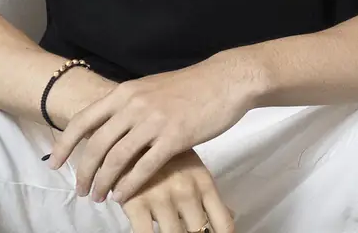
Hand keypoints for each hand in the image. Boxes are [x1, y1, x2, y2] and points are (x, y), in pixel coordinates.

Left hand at [46, 53, 259, 202]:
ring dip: (103, 182)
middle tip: (80, 190)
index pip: (83, 120)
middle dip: (84, 171)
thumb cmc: (189, 86)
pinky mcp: (174, 138)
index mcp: (124, 92)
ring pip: (117, 158)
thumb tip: (108, 124)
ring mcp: (153, 121)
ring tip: (98, 197)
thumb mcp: (150, 88)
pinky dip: (129, 185)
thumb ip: (128, 104)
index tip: (55, 164)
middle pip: (96, 144)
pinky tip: (123, 196)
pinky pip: (144, 167)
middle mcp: (133, 105)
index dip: (64, 144)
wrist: (224, 80)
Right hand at [118, 150, 234, 232]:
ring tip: (169, 226)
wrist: (125, 133)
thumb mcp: (191, 168)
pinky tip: (148, 230)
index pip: (224, 223)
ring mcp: (161, 198)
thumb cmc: (162, 154)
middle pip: (199, 232)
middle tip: (187, 229)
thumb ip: (209, 195)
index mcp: (203, 182)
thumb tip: (232, 215)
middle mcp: (186, 191)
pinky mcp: (135, 203)